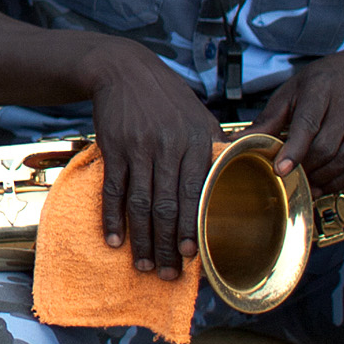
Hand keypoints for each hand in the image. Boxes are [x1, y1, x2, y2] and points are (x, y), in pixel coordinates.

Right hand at [84, 36, 223, 273]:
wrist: (124, 70)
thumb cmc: (167, 97)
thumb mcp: (199, 115)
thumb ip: (213, 148)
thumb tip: (231, 179)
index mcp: (194, 142)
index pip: (194, 194)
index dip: (192, 227)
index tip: (191, 256)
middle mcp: (168, 147)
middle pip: (167, 206)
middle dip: (166, 244)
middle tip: (166, 273)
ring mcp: (138, 149)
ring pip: (140, 203)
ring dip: (141, 239)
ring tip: (143, 265)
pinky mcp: (114, 149)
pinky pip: (114, 190)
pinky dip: (112, 218)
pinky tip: (115, 240)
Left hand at [251, 49, 343, 192]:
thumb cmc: (324, 83)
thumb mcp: (293, 91)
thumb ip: (269, 118)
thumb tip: (239, 140)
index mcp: (322, 87)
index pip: (308, 122)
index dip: (294, 149)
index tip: (281, 169)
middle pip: (326, 146)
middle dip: (306, 168)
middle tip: (291, 178)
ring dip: (323, 178)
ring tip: (307, 183)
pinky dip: (340, 181)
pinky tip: (325, 183)